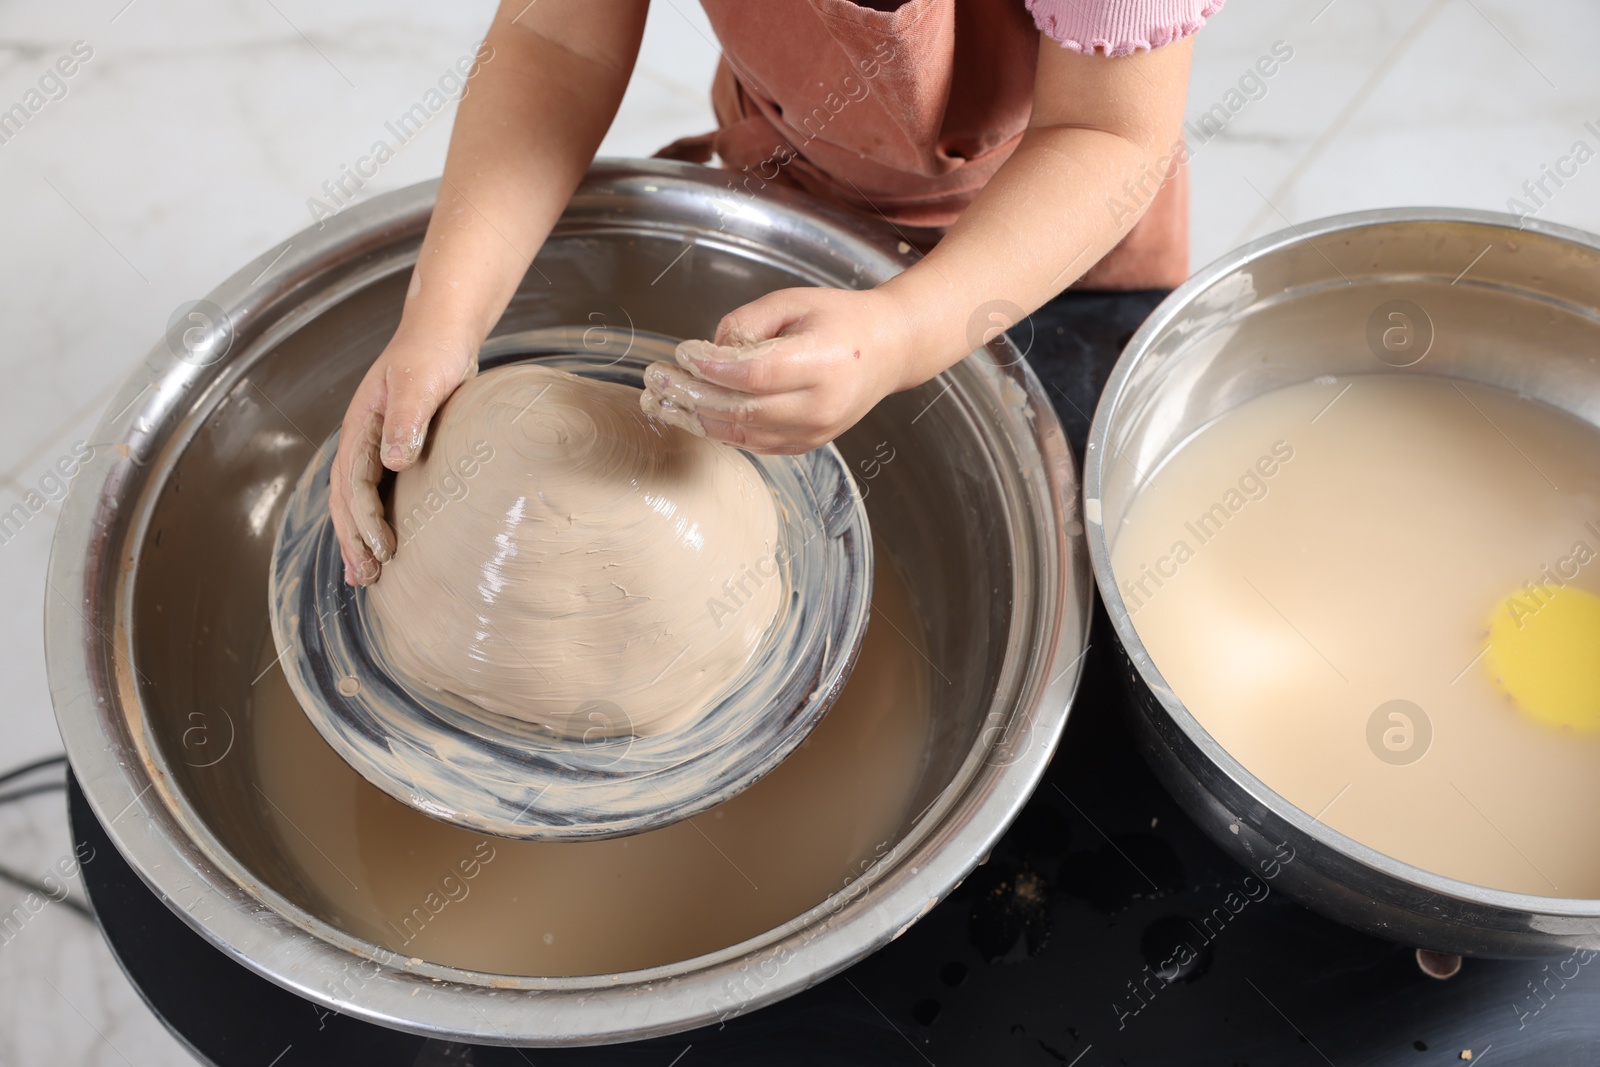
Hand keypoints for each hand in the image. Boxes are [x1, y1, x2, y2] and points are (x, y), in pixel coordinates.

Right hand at [329, 325, 478, 585]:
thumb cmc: (433, 352)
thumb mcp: (421, 380)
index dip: (364, 520)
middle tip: (367, 578)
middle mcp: (361, 441)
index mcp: (360, 427)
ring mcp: (375, 447)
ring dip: (356, 539)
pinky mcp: (395, 451)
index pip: (353, 484)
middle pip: (344, 500)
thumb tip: (393, 460)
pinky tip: (382, 547)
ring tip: (365, 577)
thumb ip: (407, 417)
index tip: (383, 549)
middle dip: (352, 540)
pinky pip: (375, 494)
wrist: (441, 333)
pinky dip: (373, 523)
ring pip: (355, 502)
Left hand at [640, 286, 913, 452]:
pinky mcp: (806, 444)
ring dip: (696, 419)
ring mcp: (814, 431)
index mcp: (823, 363)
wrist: (889, 351)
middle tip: (655, 382)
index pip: (754, 374)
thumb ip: (747, 324)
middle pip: (741, 408)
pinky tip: (693, 415)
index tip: (681, 354)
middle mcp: (820, 405)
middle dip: (691, 396)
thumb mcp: (793, 302)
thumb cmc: (842, 320)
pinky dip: (719, 430)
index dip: (711, 367)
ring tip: (661, 404)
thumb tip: (707, 352)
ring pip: (742, 433)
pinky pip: (753, 443)